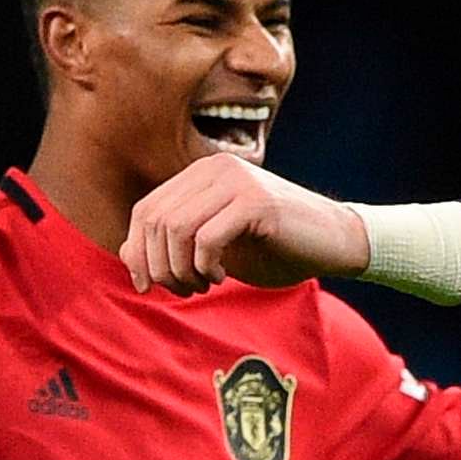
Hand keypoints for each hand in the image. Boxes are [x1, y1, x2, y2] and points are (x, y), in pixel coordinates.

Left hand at [123, 152, 369, 295]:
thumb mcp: (213, 248)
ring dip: (181, 270)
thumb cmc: (274, 247)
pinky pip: (206, 237)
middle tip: (184, 291)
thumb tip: (126, 255)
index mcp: (200, 174)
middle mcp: (214, 169)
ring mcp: (236, 181)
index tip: (147, 287)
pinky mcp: (256, 202)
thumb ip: (172, 245)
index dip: (137, 253)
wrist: (334, 243)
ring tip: (203, 286)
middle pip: (156, 221)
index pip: (145, 211)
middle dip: (159, 267)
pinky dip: (205, 267)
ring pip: (176, 229)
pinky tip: (222, 278)